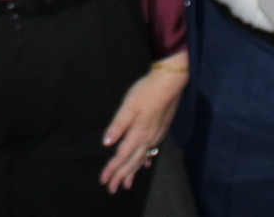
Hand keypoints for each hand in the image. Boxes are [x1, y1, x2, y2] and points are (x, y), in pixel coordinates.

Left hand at [100, 53, 188, 194]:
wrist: (169, 83)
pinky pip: (151, 151)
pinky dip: (145, 160)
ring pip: (142, 159)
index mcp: (137, 134)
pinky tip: (145, 163)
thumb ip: (117, 126)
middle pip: (132, 162)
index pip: (121, 156)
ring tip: (127, 183)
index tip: (104, 181)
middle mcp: (147, 139)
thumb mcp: (127, 107)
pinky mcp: (161, 130)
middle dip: (121, 176)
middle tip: (112, 189)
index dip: (112, 169)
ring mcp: (156, 136)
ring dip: (133, 172)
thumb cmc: (145, 92)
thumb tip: (106, 144)